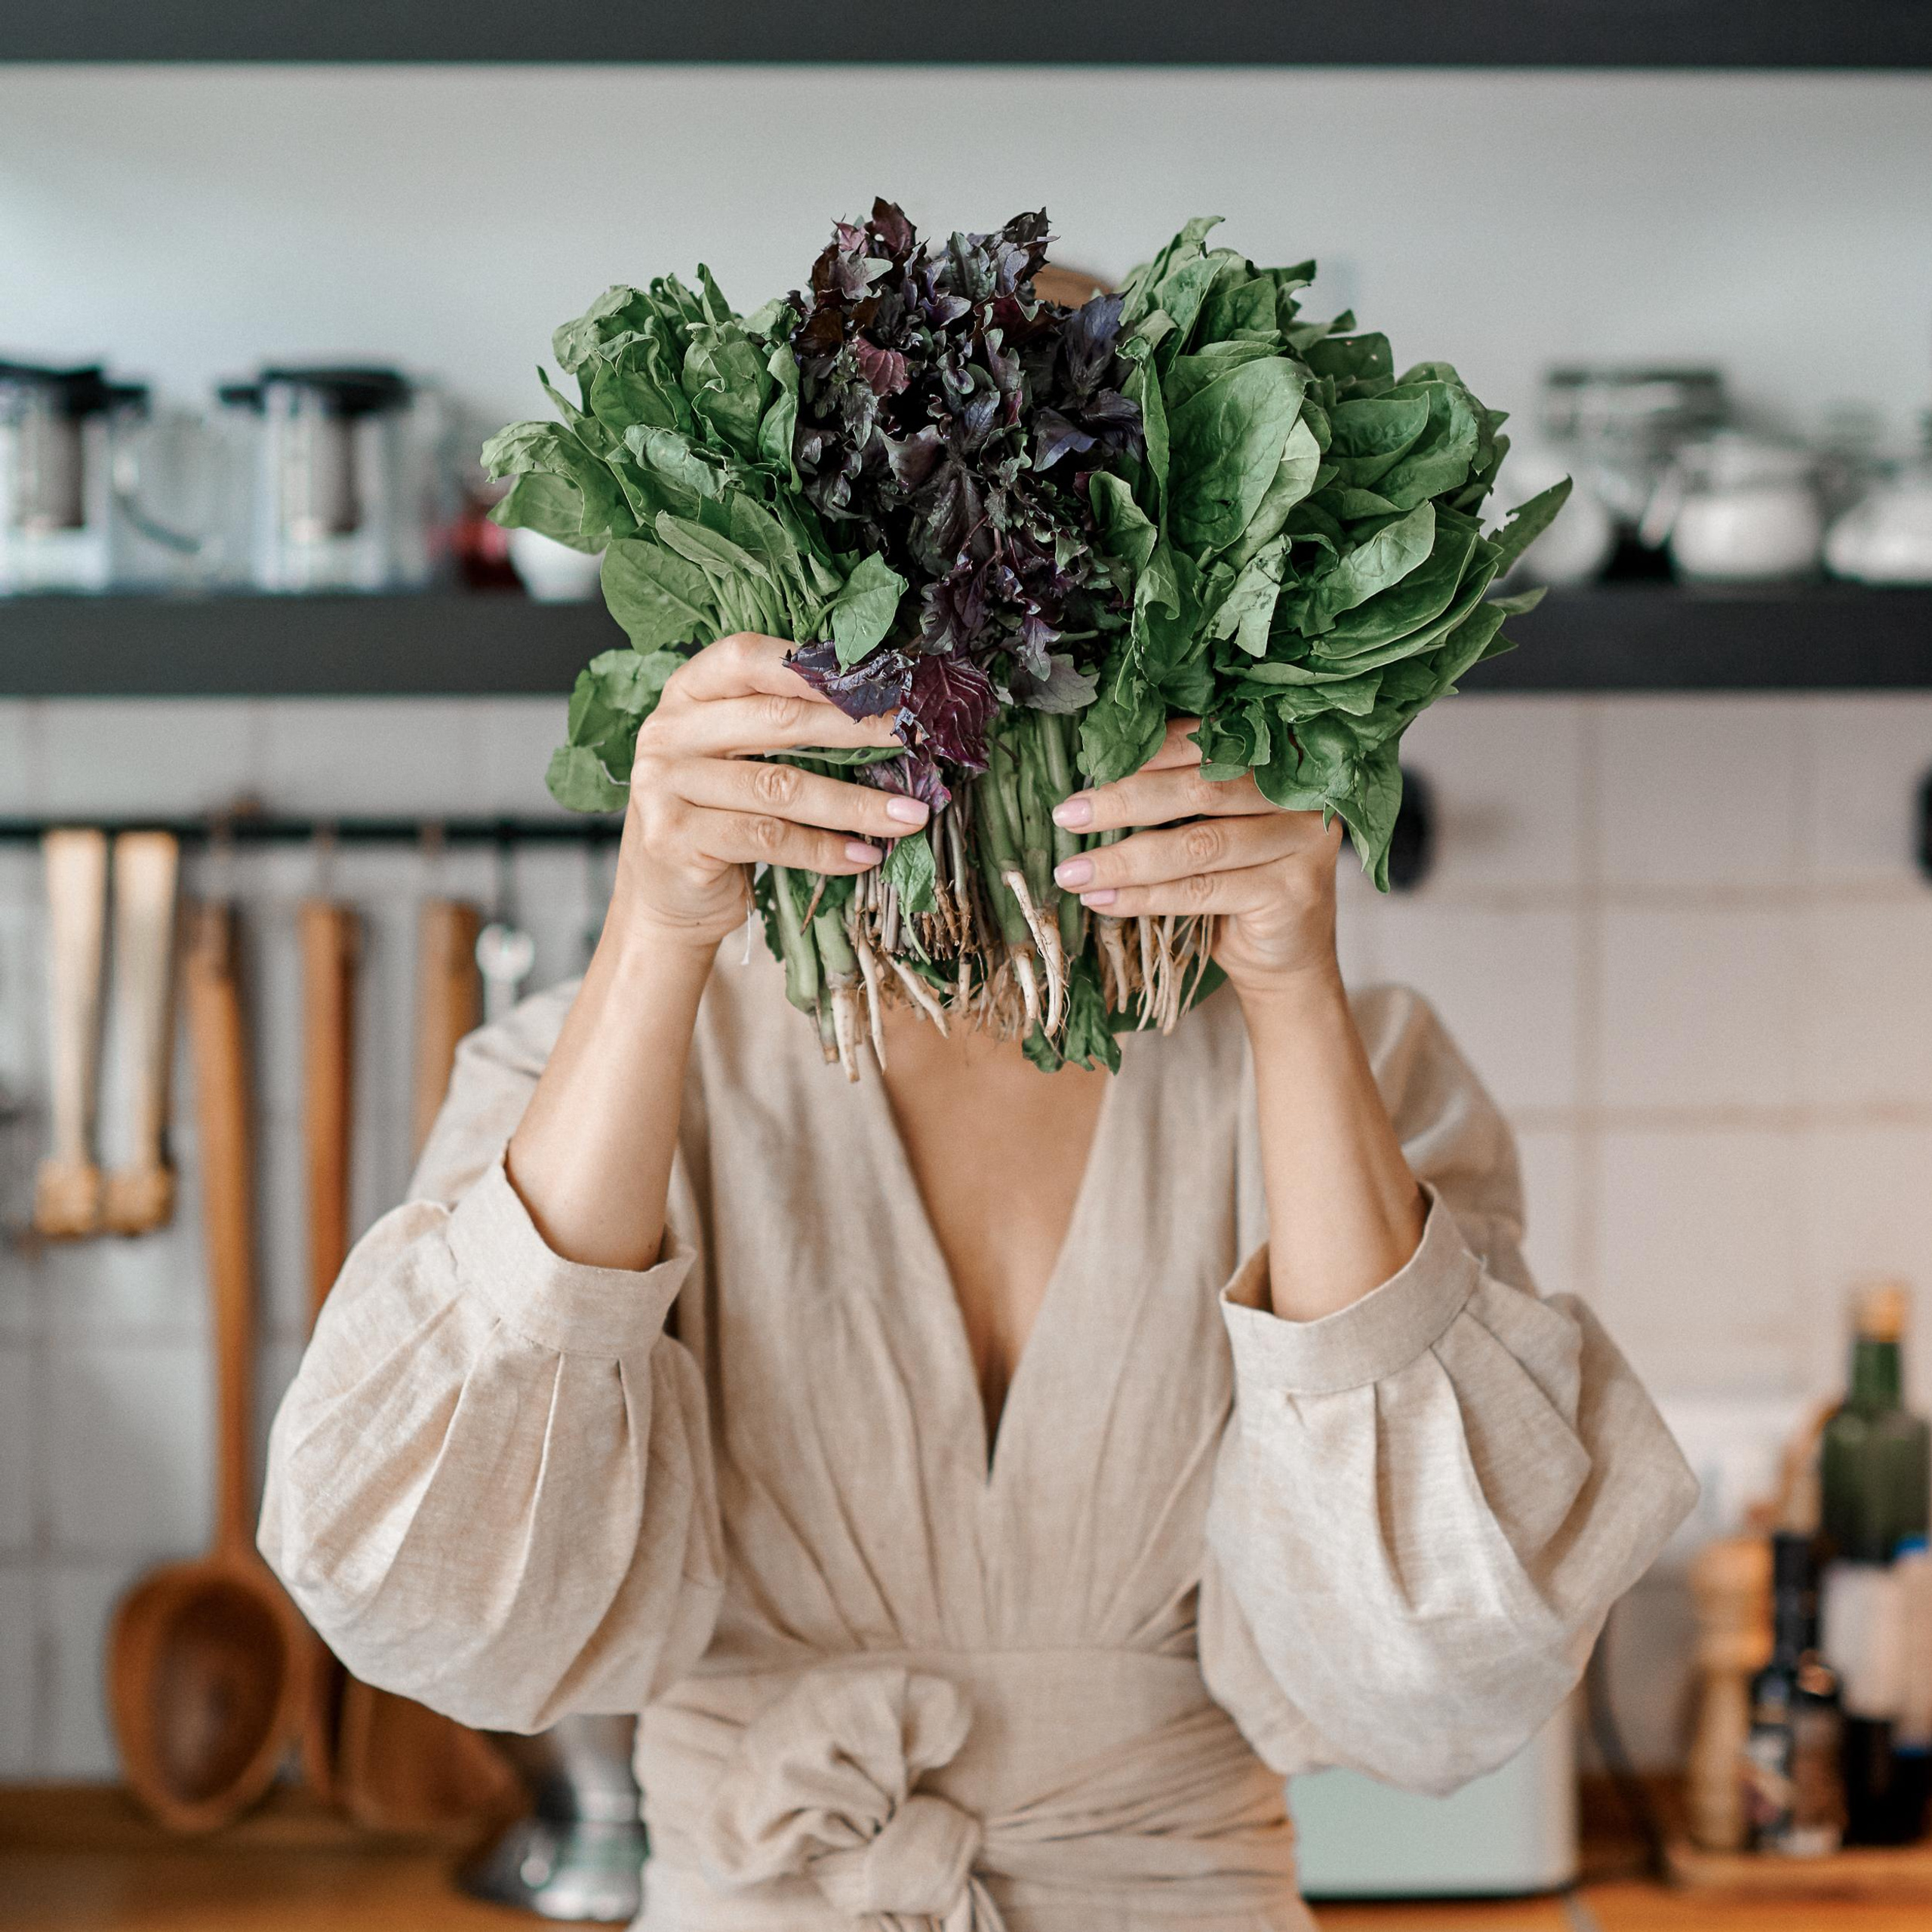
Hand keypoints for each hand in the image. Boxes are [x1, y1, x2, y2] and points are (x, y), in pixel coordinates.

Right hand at [611, 632, 921, 956]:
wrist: (667, 898)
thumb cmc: (716, 817)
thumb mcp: (735, 757)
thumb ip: (778, 723)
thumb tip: (880, 709)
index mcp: (685, 693)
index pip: (749, 658)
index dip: (815, 667)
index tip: (879, 681)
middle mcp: (667, 732)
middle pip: (778, 720)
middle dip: (856, 729)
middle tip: (913, 738)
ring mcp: (665, 786)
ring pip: (781, 787)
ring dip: (856, 803)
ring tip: (910, 814)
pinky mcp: (677, 839)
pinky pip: (769, 838)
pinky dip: (825, 850)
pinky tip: (865, 855)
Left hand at [1048, 717, 1345, 996]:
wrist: (1286, 956)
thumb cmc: (1236, 880)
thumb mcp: (1209, 827)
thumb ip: (1176, 794)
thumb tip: (1093, 780)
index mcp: (1275, 759)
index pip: (1204, 742)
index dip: (1146, 753)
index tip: (1088, 767)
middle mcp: (1297, 793)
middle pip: (1201, 789)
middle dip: (1125, 802)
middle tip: (1068, 815)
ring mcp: (1302, 841)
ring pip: (1198, 845)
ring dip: (1125, 860)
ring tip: (1073, 873)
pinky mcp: (1292, 890)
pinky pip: (1203, 891)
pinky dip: (1146, 897)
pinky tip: (1104, 900)